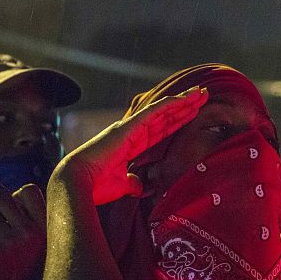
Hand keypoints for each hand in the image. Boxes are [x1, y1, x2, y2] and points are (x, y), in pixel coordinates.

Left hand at [0, 159, 46, 279]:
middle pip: (0, 194)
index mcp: (49, 224)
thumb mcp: (62, 253)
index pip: (28, 191)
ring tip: (0, 242)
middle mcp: (29, 229)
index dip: (19, 193)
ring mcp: (11, 243)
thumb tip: (44, 213)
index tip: (15, 191)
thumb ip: (49, 230)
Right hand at [59, 85, 207, 204]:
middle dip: (185, 106)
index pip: (161, 130)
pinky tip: (184, 99)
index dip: (177, 121)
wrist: (77, 183)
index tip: (194, 113)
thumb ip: (132, 183)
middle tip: (203, 96)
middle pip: (165, 117)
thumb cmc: (95, 186)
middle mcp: (132, 132)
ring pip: (163, 110)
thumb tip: (139, 186)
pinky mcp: (129, 127)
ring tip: (201, 92)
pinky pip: (153, 112)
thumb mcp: (121, 185)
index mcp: (131, 145)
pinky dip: (169, 104)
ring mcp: (131, 127)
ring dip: (183, 101)